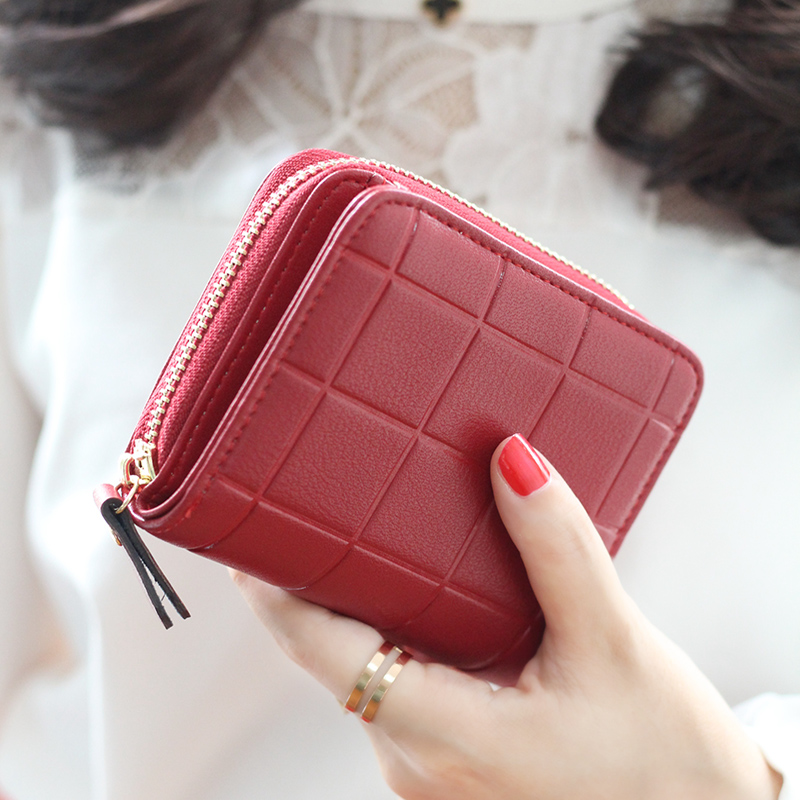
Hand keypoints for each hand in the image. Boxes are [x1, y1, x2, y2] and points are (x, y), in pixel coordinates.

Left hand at [232, 434, 782, 799]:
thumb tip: (513, 461)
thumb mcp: (613, 642)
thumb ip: (557, 549)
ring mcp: (432, 769)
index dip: (278, 598)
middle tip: (310, 516)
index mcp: (447, 737)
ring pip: (371, 674)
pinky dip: (399, 636)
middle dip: (318, 590)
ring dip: (363, 612)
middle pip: (340, 659)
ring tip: (367, 542)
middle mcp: (421, 761)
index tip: (245, 545)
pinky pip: (402, 689)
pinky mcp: (450, 762)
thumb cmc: (663, 760)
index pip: (327, 655)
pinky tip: (424, 595)